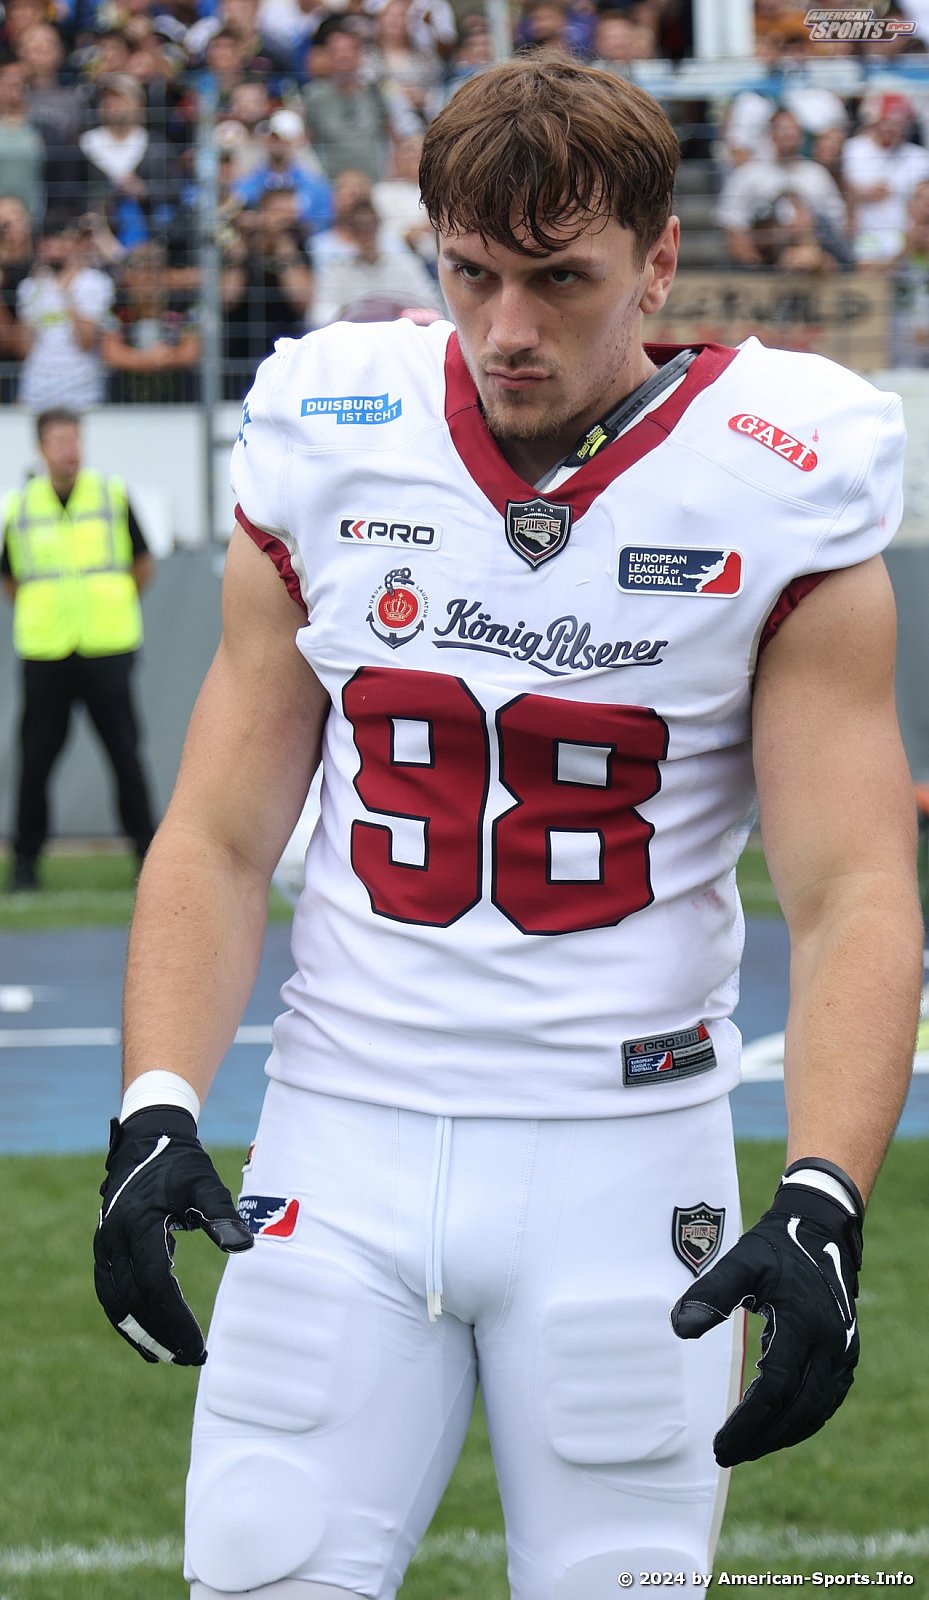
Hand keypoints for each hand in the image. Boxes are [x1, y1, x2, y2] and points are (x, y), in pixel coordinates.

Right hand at [93, 1106, 252, 1365]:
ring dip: (141, 1334)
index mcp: (137, 1224)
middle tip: (192, 1358)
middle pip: (133, 1301)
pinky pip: (111, 1293)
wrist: (146, 1140)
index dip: (176, 1318)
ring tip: (169, 1358)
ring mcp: (104, 1246)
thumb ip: (221, 1213)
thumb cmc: (179, 1163)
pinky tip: (148, 1338)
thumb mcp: (203, 1181)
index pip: (155, 1283)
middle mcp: (113, 1239)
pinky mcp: (105, 1250)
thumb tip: (244, 1247)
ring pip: (115, 1303)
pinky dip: (127, 1320)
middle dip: (161, 1334)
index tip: (199, 1344)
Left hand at [670, 1176, 861, 1465]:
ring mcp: (843, 1352)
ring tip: (745, 1448)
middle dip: (761, 1438)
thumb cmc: (776, 1247)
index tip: (719, 1442)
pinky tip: (774, 1428)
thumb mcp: (741, 1260)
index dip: (747, 1421)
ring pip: (815, 1411)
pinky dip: (801, 1421)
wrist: (821, 1231)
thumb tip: (679, 1328)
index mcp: (803, 1324)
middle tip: (725, 1455)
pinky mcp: (845, 1355)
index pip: (775, 1388)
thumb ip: (711, 1292)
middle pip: (797, 1409)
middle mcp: (830, 1344)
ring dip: (781, 1435)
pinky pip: (826, 1401)